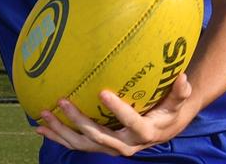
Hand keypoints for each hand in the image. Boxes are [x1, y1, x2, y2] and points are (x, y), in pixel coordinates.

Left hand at [36, 73, 194, 155]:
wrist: (163, 129)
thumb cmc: (169, 110)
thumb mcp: (178, 102)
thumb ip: (180, 92)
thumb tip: (184, 78)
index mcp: (144, 132)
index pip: (130, 123)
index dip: (118, 110)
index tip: (103, 92)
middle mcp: (125, 145)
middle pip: (98, 137)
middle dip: (78, 122)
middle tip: (62, 101)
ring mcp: (109, 147)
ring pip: (82, 144)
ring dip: (61, 132)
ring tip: (43, 117)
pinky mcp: (99, 146)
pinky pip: (76, 144)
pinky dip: (58, 136)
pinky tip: (41, 126)